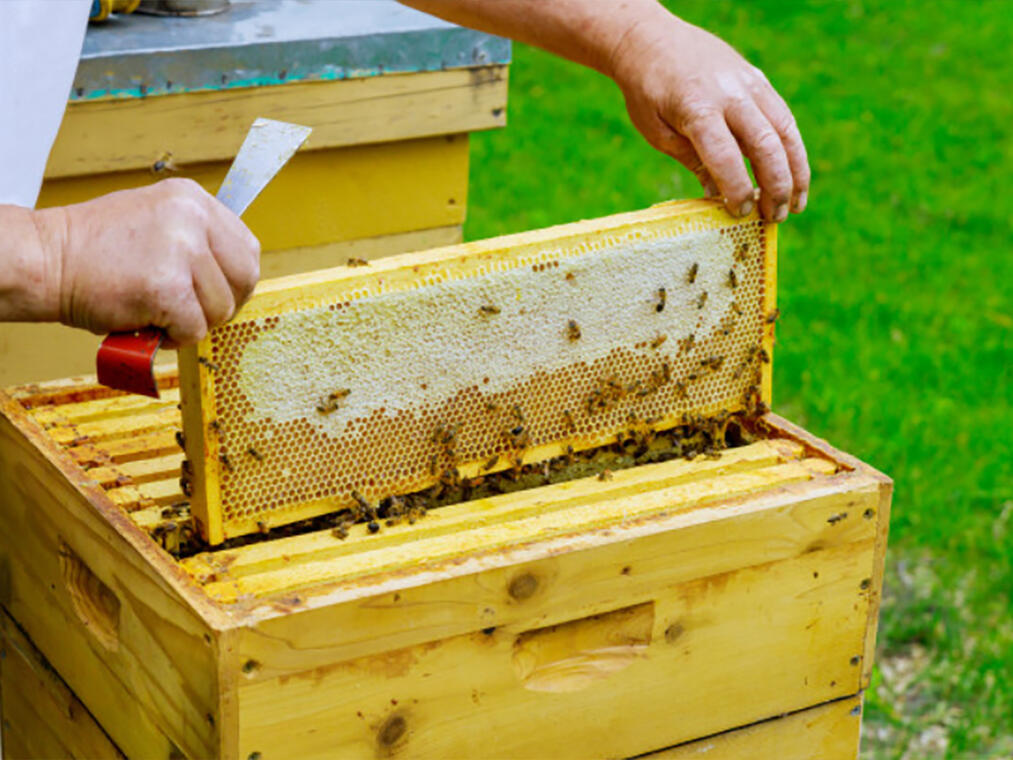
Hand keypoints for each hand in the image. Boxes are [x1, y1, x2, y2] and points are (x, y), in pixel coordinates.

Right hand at [35, 178, 259, 345]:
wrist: (44, 260)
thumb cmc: (95, 251)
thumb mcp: (157, 222)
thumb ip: (196, 240)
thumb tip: (229, 276)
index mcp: (193, 199)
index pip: (247, 248)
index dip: (235, 281)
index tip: (215, 294)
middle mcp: (193, 217)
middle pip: (244, 278)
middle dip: (222, 304)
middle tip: (191, 311)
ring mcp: (182, 250)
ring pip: (220, 308)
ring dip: (193, 322)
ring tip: (158, 313)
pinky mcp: (167, 287)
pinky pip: (194, 328)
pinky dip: (174, 338)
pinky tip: (149, 324)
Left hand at [609, 10, 809, 220]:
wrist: (651, 40)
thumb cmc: (647, 92)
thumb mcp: (657, 132)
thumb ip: (691, 161)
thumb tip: (719, 199)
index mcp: (697, 108)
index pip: (725, 156)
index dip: (737, 188)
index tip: (741, 213)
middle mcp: (729, 94)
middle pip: (765, 144)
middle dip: (776, 186)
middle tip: (776, 218)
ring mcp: (748, 83)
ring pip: (785, 131)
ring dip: (795, 171)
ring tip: (796, 205)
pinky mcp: (757, 80)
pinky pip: (782, 118)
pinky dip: (792, 149)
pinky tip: (793, 176)